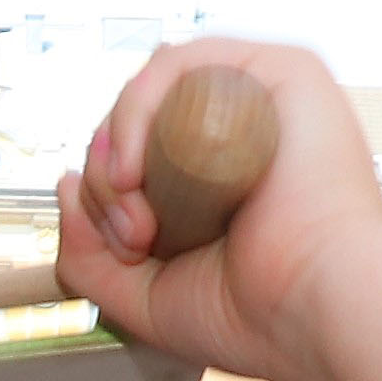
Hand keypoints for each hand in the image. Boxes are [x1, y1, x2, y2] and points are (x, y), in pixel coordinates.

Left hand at [54, 37, 381, 380]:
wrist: (316, 311)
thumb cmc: (250, 317)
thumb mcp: (140, 295)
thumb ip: (86, 252)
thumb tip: (65, 182)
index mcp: (223, 176)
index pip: (137, 151)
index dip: (104, 192)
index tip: (122, 248)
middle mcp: (246, 132)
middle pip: (138, 120)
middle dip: (106, 180)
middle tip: (131, 237)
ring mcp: (264, 99)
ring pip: (151, 91)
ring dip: (118, 150)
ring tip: (137, 215)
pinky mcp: (282, 72)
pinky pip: (180, 63)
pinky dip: (136, 110)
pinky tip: (134, 169)